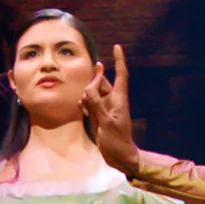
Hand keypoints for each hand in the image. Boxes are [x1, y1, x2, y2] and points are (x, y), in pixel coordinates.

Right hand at [82, 44, 138, 174]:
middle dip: (92, 85)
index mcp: (119, 99)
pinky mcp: (99, 115)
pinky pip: (89, 103)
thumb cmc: (117, 141)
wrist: (118, 156)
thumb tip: (88, 89)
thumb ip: (96, 104)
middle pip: (101, 82)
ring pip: (93, 92)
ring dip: (86, 96)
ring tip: (85, 109)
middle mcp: (113, 100)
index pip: (121, 75)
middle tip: (87, 100)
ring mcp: (106, 107)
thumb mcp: (106, 122)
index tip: (117, 47)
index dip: (119, 60)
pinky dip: (84, 104)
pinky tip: (83, 112)